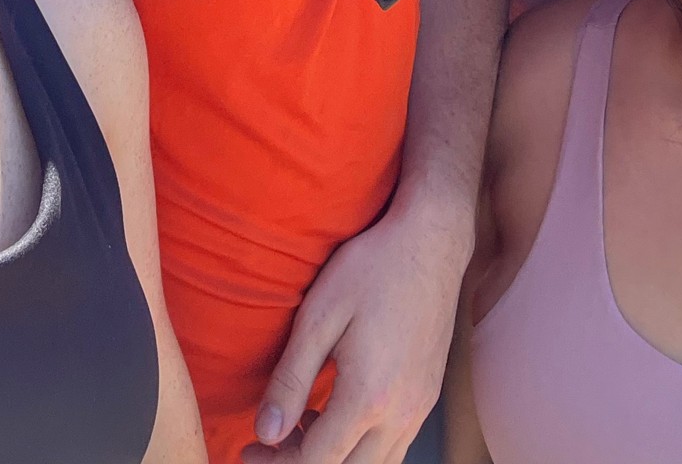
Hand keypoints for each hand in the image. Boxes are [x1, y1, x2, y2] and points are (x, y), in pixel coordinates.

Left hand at [244, 201, 467, 463]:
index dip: (277, 463)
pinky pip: (394, 446)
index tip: (249, 448)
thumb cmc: (373, 268)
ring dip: (335, 457)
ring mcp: (420, 407)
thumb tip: (265, 432)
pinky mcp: (428, 395)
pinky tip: (336, 412)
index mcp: (369, 396)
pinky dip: (360, 446)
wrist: (431, 241)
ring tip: (301, 425)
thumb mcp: (319, 315)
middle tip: (268, 444)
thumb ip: (292, 378)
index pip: (317, 461)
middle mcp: (401, 413)